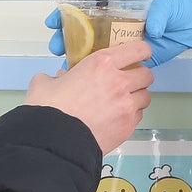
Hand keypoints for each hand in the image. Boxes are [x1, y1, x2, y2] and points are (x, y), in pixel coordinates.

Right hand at [25, 42, 152, 153]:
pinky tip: (116, 117)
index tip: (140, 54)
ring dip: (136, 97)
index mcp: (101, 64)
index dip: (141, 51)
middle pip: (146, 74)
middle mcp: (118, 82)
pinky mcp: (127, 126)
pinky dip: (131, 115)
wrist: (53, 142)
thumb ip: (56, 77)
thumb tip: (60, 79)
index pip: (137, 49)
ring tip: (121, 101)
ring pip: (145, 96)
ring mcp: (126, 105)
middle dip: (139, 76)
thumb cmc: (49, 112)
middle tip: (128, 81)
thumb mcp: (45, 84)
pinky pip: (138, 116)